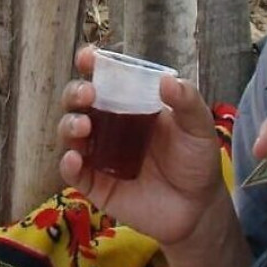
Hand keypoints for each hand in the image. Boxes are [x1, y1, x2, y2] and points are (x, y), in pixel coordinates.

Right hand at [58, 46, 226, 246]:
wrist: (197, 209)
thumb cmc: (195, 161)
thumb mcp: (198, 127)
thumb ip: (187, 102)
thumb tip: (167, 80)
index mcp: (130, 103)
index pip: (105, 78)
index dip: (91, 64)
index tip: (88, 57)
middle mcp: (108, 124)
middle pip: (78, 101)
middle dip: (75, 92)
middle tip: (88, 94)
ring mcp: (98, 154)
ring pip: (69, 132)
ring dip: (69, 124)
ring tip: (83, 126)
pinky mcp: (94, 184)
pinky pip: (73, 172)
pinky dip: (67, 163)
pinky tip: (74, 159)